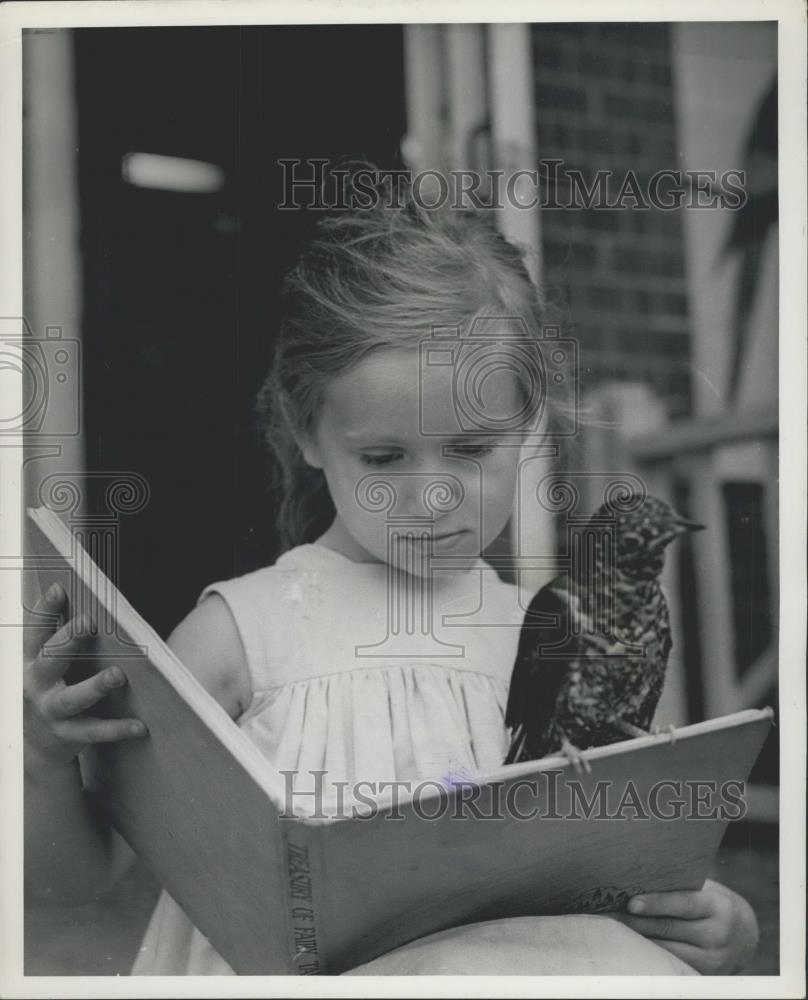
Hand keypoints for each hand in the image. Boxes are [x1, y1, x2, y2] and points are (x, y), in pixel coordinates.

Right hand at [23, 582, 147, 772]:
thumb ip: (58, 634)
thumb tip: (71, 592)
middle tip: (87, 623)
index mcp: (30, 662)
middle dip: (67, 641)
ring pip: (72, 699)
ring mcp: (50, 712)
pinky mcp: (67, 735)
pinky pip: (94, 731)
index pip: (36, 632)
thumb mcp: (42, 663)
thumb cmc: (46, 689)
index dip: (45, 610)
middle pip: (50, 660)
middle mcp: (35, 686)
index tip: (59, 588)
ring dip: (95, 686)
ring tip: (118, 674)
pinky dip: (117, 728)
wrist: (33, 747)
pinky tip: (140, 725)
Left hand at [614, 878, 758, 974]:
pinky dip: (648, 952)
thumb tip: (635, 881)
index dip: (656, 903)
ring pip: (665, 949)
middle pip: (668, 929)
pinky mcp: (704, 975)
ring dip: (636, 938)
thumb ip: (679, 889)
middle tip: (607, 912)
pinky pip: (669, 962)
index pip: (683, 903)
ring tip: (611, 926)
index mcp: (718, 907)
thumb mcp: (705, 891)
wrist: (744, 934)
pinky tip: (629, 943)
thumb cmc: (712, 903)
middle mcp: (717, 935)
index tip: (630, 902)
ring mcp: (713, 960)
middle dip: (635, 921)